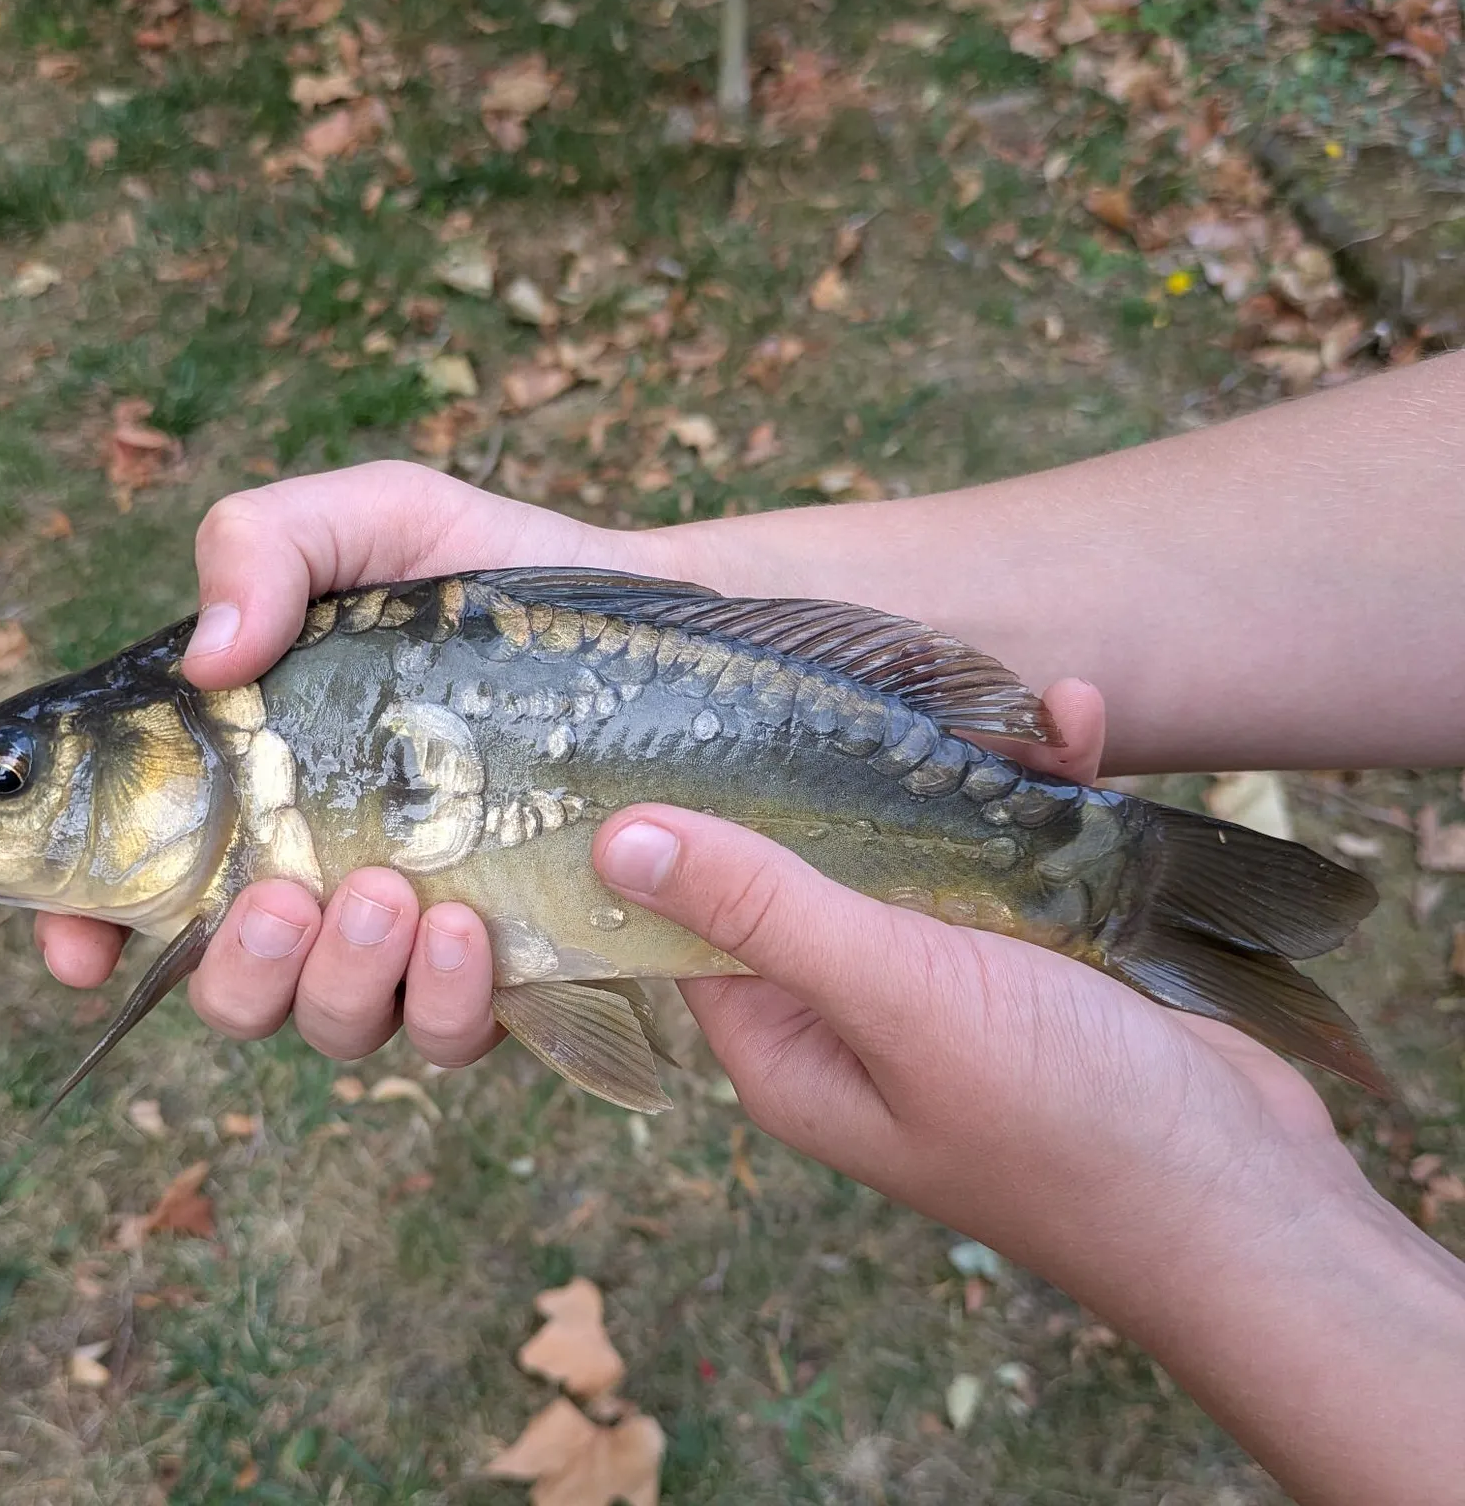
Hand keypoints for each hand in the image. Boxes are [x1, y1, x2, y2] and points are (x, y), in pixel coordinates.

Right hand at [35, 461, 1104, 1067]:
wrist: (659, 633)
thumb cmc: (500, 578)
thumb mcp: (380, 519)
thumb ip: (267, 543)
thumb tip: (209, 654)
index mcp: (255, 784)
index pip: (133, 884)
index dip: (82, 929)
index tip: (77, 945)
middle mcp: (317, 875)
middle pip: (226, 986)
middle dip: (238, 968)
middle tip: (290, 895)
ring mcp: (412, 935)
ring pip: (332, 1024)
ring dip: (342, 985)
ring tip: (396, 899)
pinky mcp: (507, 970)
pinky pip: (450, 1033)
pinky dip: (449, 1001)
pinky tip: (476, 926)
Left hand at [587, 689, 1367, 1306]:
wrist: (1256, 1209)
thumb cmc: (1061, 1123)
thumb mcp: (897, 1000)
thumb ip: (766, 911)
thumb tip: (616, 839)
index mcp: (789, 1044)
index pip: (697, 917)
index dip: (688, 821)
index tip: (687, 711)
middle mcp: (857, 1011)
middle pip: (812, 862)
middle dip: (841, 768)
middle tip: (859, 662)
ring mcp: (954, 982)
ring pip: (923, 841)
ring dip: (961, 765)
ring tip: (1008, 700)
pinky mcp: (1041, 954)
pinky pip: (1018, 848)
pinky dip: (1044, 788)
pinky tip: (1075, 722)